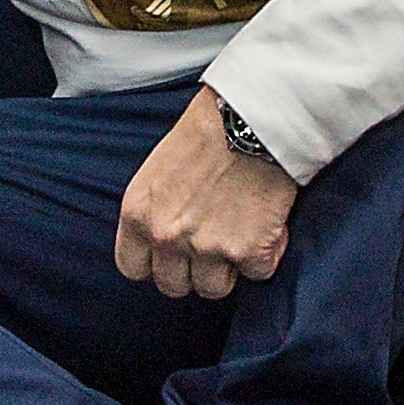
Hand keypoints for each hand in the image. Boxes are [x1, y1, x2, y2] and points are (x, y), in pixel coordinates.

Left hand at [117, 94, 297, 298]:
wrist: (253, 116)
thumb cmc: (209, 129)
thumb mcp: (158, 169)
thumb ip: (157, 209)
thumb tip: (169, 238)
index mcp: (138, 214)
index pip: (133, 268)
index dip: (157, 263)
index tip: (175, 253)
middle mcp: (166, 236)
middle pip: (173, 285)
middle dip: (195, 269)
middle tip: (216, 240)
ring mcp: (207, 247)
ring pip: (214, 288)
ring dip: (231, 265)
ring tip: (244, 231)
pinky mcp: (249, 251)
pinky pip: (259, 273)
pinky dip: (268, 253)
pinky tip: (270, 224)